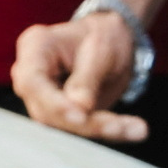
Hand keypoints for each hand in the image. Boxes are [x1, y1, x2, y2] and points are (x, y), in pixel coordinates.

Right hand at [14, 7, 148, 142]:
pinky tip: (134, 130)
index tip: (79, 116)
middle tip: (118, 126)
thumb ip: (87, 79)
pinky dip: (107, 131)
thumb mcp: (101, 50)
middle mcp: (31, 76)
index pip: (32, 82)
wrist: (112, 41)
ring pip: (63, 126)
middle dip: (83, 123)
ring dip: (99, 130)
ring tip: (136, 128)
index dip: (53, 103)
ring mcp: (43, 98)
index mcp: (35, 47)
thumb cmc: (103, 36)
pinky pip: (80, 129)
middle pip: (46, 110)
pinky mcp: (61, 116)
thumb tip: (79, 110)